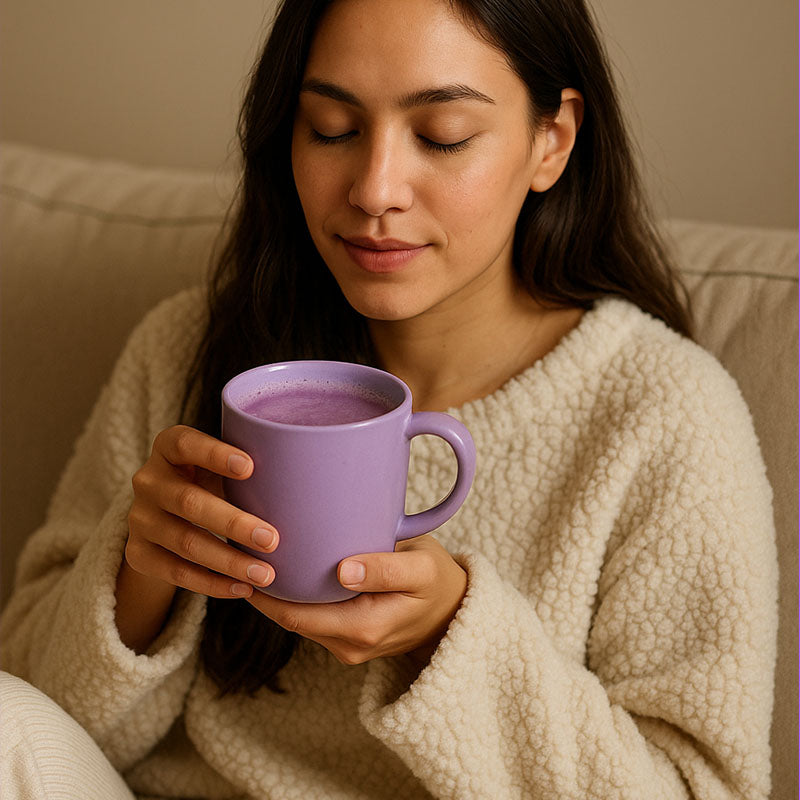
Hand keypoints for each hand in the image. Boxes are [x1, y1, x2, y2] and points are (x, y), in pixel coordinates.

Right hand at [125, 425, 279, 597]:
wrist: (166, 519)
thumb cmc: (213, 482)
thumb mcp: (222, 468)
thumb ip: (252, 468)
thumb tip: (314, 478)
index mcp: (169, 447)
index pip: (185, 443)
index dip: (214, 454)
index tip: (251, 467)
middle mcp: (147, 480)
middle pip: (188, 501)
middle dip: (233, 523)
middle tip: (273, 539)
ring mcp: (139, 518)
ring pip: (185, 542)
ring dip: (228, 561)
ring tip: (267, 575)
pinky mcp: (138, 554)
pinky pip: (175, 572)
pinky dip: (212, 583)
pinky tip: (244, 589)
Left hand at [246, 534, 466, 666]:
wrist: (456, 611)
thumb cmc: (438, 581)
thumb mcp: (420, 567)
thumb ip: (385, 569)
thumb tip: (343, 571)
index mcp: (363, 628)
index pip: (296, 615)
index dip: (266, 594)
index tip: (243, 562)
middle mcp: (349, 645)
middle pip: (291, 619)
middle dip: (264, 592)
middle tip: (239, 553)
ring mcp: (348, 646)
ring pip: (300, 620)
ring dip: (278, 595)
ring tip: (256, 559)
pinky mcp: (349, 638)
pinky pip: (314, 619)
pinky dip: (297, 598)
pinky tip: (288, 572)